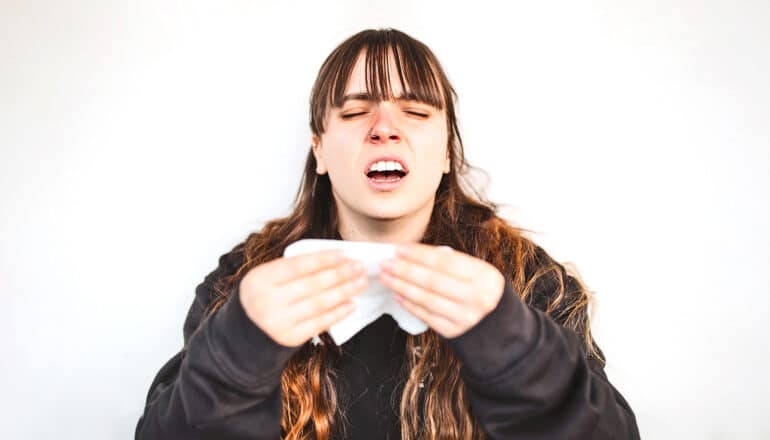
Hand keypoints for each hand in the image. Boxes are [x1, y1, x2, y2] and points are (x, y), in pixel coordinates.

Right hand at [238, 250, 367, 346]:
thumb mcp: (266, 277)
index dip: (323, 259)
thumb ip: (292, 268)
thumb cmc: (262, 297)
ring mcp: (279, 321)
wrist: (244, 332)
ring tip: (360, 282)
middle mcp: (268, 301)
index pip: (297, 265)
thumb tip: (333, 259)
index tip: (344, 253)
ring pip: (319, 303)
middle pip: (312, 284)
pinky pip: (320, 323)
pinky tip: (352, 303)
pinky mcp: (290, 338)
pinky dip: (338, 312)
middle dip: (340, 274)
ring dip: (345, 291)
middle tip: (359, 267)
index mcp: (260, 279)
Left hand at [379, 244, 505, 337]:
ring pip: (426, 298)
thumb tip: (415, 255)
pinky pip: (426, 315)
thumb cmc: (484, 294)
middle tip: (386, 263)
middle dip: (405, 270)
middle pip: (432, 280)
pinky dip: (409, 304)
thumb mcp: (479, 275)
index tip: (399, 249)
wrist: (502, 331)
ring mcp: (465, 317)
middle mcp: (477, 297)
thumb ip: (454, 265)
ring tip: (386, 277)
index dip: (419, 254)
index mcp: (485, 276)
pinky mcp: (455, 332)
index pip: (445, 262)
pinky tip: (397, 294)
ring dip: (402, 286)